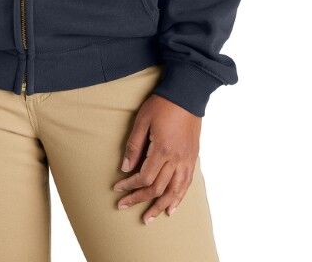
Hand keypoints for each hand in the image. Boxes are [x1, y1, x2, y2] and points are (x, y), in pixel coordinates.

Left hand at [113, 94, 200, 223]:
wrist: (186, 94)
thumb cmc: (162, 105)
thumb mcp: (142, 120)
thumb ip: (134, 145)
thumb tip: (125, 168)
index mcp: (162, 149)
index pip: (144, 177)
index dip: (130, 186)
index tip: (118, 189)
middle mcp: (176, 159)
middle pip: (158, 188)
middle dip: (140, 199)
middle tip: (124, 206)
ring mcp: (187, 160)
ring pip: (174, 191)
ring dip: (160, 206)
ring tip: (149, 217)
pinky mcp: (193, 158)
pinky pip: (187, 184)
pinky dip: (179, 198)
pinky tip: (172, 208)